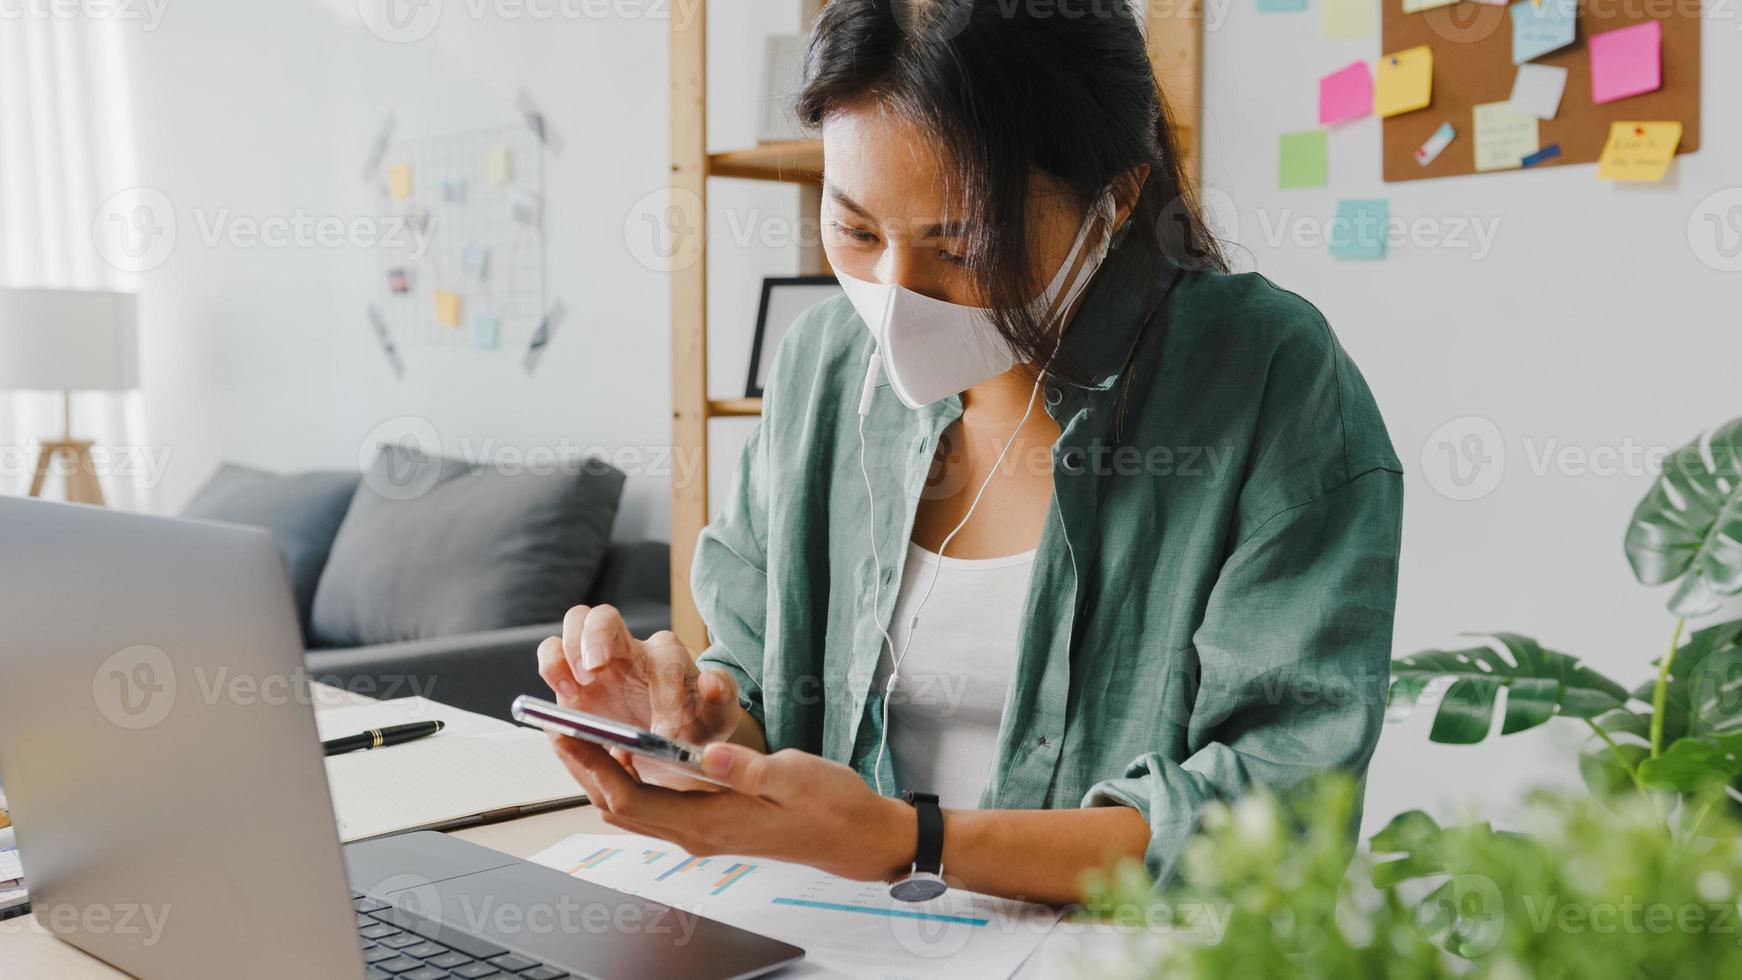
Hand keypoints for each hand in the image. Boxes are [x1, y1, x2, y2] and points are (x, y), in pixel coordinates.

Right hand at [535, 605, 741, 785]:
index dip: (664, 691)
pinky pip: (551, 650)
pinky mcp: (572, 674)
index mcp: (670, 660)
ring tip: (580, 685)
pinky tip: (566, 693)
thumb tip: (712, 679)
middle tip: (595, 668)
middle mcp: (631, 650)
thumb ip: (720, 700)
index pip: (666, 658)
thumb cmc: (691, 726)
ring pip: (577, 622)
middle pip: (606, 618)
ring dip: (572, 647)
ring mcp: (598, 658)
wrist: (664, 746)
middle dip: (597, 638)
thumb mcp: (715, 720)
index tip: (664, 732)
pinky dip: (552, 666)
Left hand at [549, 738, 916, 883]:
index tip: (565, 733)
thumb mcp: (792, 775)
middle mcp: (697, 833)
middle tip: (558, 727)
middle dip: (583, 768)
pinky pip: (655, 805)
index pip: (629, 799)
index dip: (591, 767)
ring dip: (602, 774)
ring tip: (582, 735)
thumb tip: (705, 751)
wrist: (855, 835)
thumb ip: (745, 766)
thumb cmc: (829, 804)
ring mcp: (702, 831)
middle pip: (619, 807)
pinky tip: (630, 750)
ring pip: (633, 808)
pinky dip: (630, 779)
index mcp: (709, 821)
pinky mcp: (711, 822)